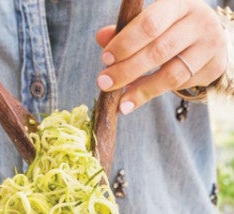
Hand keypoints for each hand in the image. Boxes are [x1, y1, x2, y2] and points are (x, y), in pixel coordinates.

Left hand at [96, 0, 227, 113]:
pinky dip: (153, 94)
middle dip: (127, 70)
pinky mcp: (213, 68)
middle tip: (104, 83)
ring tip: (120, 103)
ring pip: (171, 75)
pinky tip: (135, 99)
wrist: (209, 38)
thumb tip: (101, 37)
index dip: (126, 42)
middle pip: (158, 51)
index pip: (150, 23)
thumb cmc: (171, 29)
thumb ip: (127, 31)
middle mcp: (198, 22)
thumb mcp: (152, 24)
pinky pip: (178, 86)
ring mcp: (208, 46)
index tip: (106, 59)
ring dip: (141, 91)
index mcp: (178, 4)